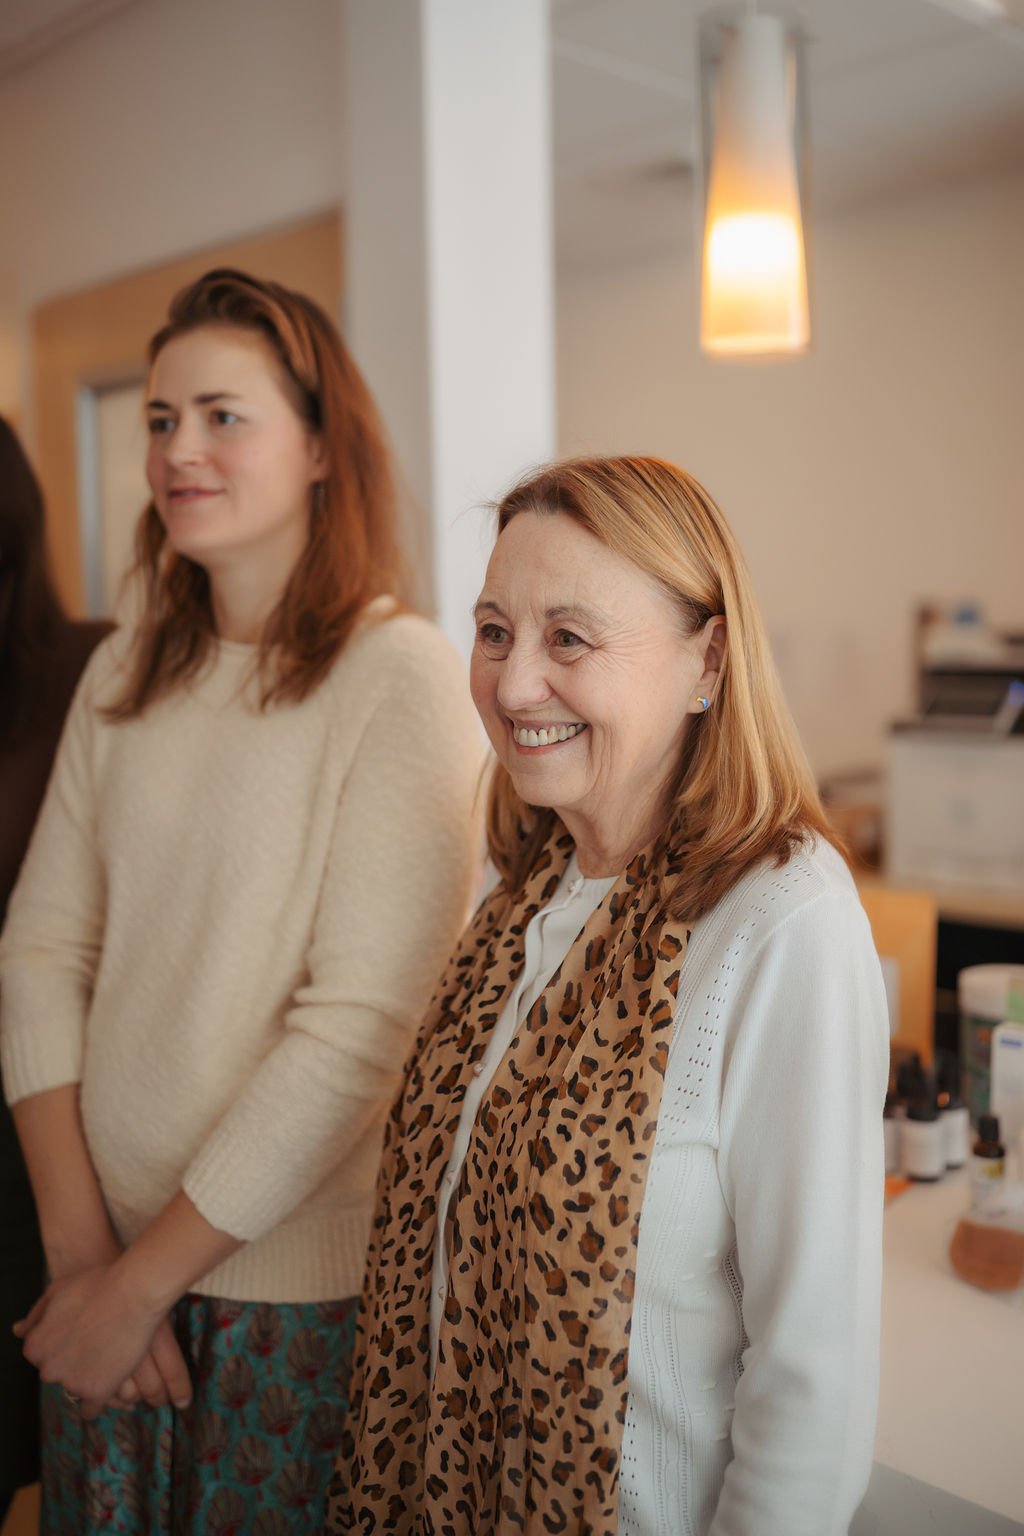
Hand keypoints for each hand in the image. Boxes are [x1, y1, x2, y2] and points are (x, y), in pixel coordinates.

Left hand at [15, 1263, 190, 1408]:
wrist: (133, 1293)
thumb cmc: (97, 1285)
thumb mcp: (58, 1290)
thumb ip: (36, 1314)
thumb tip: (18, 1330)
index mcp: (35, 1346)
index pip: (43, 1357)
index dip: (63, 1346)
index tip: (79, 1338)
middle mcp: (48, 1368)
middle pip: (58, 1374)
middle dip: (74, 1363)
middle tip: (97, 1345)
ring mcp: (72, 1382)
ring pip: (75, 1390)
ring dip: (88, 1379)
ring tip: (110, 1359)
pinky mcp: (96, 1392)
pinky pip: (91, 1409)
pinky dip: (98, 1401)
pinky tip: (109, 1388)